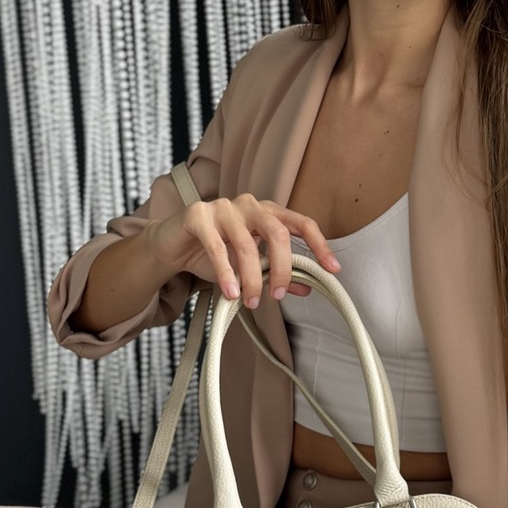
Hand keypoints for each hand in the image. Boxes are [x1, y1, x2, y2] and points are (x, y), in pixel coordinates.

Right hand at [143, 194, 340, 305]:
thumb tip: (307, 287)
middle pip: (277, 233)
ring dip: (251, 279)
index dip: (320, 245)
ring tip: (250, 302)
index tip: (333, 270)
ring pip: (246, 245)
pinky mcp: (197, 215)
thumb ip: (277, 274)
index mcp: (267, 213)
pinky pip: (217, 247)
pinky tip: (231, 293)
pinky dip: (226, 274)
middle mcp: (249, 205)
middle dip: (282, 269)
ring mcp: (223, 207)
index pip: (301, 223)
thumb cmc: (215, 254)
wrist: (174, 246)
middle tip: (277, 295)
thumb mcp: (250, 267)